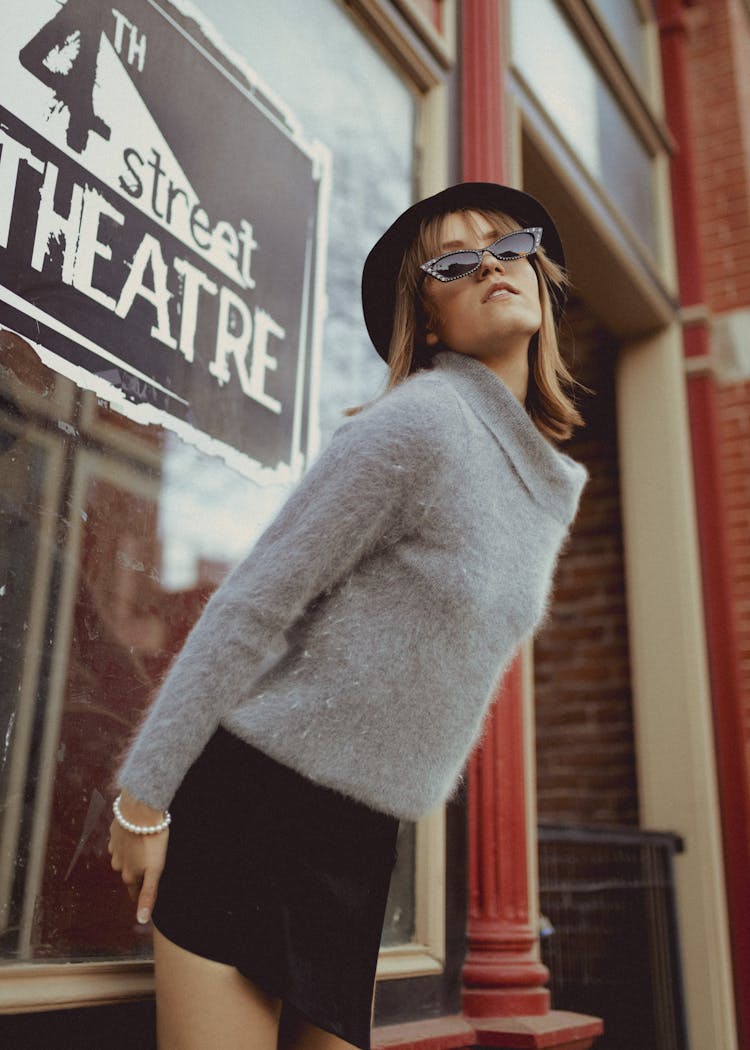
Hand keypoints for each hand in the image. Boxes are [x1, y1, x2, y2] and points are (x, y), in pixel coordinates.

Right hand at [108, 790, 168, 924]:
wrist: (140, 811)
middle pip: (129, 873)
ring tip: (146, 847)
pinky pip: (121, 840)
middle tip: (151, 864)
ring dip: (133, 854)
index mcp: (129, 875)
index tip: (147, 892)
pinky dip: (129, 839)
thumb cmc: (152, 840)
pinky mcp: (115, 832)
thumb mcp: (155, 870)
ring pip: (124, 856)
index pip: (135, 890)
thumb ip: (148, 895)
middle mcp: (118, 864)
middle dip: (138, 872)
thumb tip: (141, 920)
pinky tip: (138, 833)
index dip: (142, 891)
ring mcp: (115, 847)